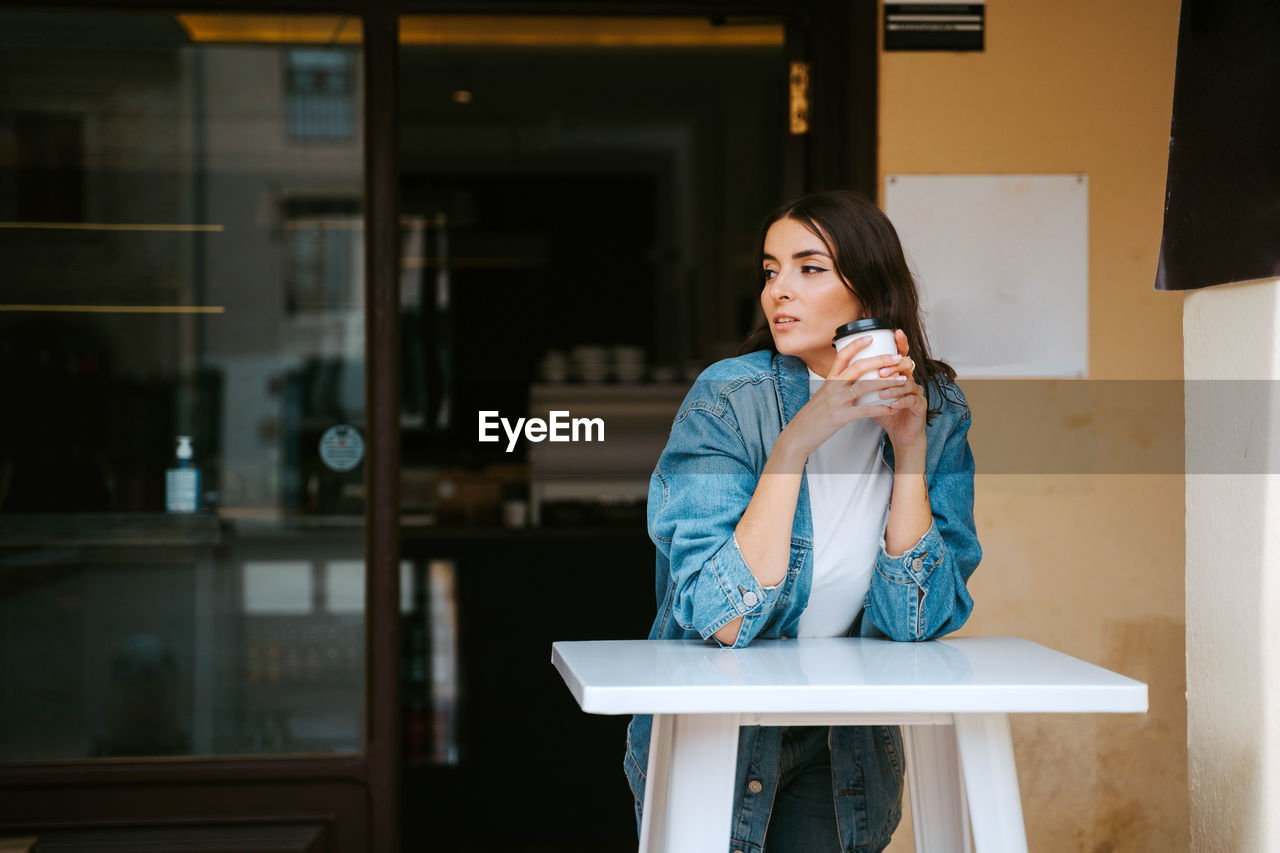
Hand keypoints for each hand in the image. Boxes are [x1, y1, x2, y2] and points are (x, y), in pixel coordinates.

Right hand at [780, 335, 905, 458]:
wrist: (799, 434)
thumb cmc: (813, 416)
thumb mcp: (823, 395)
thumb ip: (836, 386)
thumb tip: (851, 378)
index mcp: (829, 380)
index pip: (842, 356)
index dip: (856, 344)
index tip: (871, 337)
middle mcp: (833, 387)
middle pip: (858, 367)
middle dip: (880, 360)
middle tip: (897, 358)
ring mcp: (837, 401)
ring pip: (865, 386)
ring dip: (886, 382)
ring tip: (902, 380)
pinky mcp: (841, 416)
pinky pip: (864, 410)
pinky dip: (881, 408)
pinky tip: (892, 408)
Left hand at [869, 329, 925, 455]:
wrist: (899, 432)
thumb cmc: (885, 412)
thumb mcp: (871, 395)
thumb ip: (862, 381)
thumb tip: (844, 367)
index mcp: (897, 373)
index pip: (899, 354)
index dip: (900, 342)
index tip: (895, 332)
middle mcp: (908, 378)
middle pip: (907, 364)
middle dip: (893, 366)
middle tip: (881, 372)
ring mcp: (916, 391)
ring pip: (908, 383)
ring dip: (894, 387)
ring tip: (882, 393)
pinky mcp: (919, 405)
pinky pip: (912, 400)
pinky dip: (901, 402)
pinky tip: (893, 405)